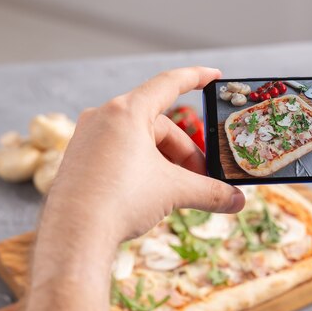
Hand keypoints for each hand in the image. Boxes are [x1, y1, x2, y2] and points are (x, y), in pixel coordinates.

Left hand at [45, 67, 244, 245]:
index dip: (196, 77)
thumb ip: (210, 193)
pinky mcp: (79, 158)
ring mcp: (87, 137)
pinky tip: (148, 193)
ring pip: (139, 141)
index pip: (169, 83)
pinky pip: (119, 152)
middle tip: (200, 179)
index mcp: (127, 111)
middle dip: (184, 152)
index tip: (214, 75)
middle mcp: (103, 117)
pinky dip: (141, 167)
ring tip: (175, 191)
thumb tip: (237, 202)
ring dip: (164, 162)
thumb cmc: (120, 202)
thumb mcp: (174, 192)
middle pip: (158, 125)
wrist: (74, 235)